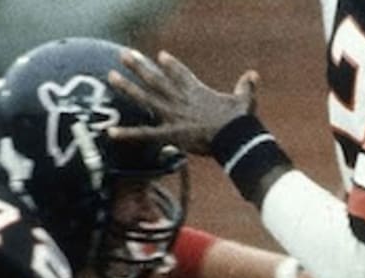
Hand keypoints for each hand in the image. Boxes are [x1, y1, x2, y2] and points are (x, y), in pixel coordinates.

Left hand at [107, 49, 258, 154]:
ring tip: (111, 76)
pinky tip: (110, 132)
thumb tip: (253, 75)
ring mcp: (173, 116)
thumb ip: (246, 87)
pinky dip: (128, 134)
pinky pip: (145, 134)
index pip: (181, 74)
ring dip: (127, 87)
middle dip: (139, 66)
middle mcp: (181, 100)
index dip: (171, 65)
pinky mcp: (170, 134)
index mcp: (197, 92)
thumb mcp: (245, 100)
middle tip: (123, 54)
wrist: (235, 137)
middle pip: (156, 80)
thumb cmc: (241, 120)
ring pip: (145, 98)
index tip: (160, 56)